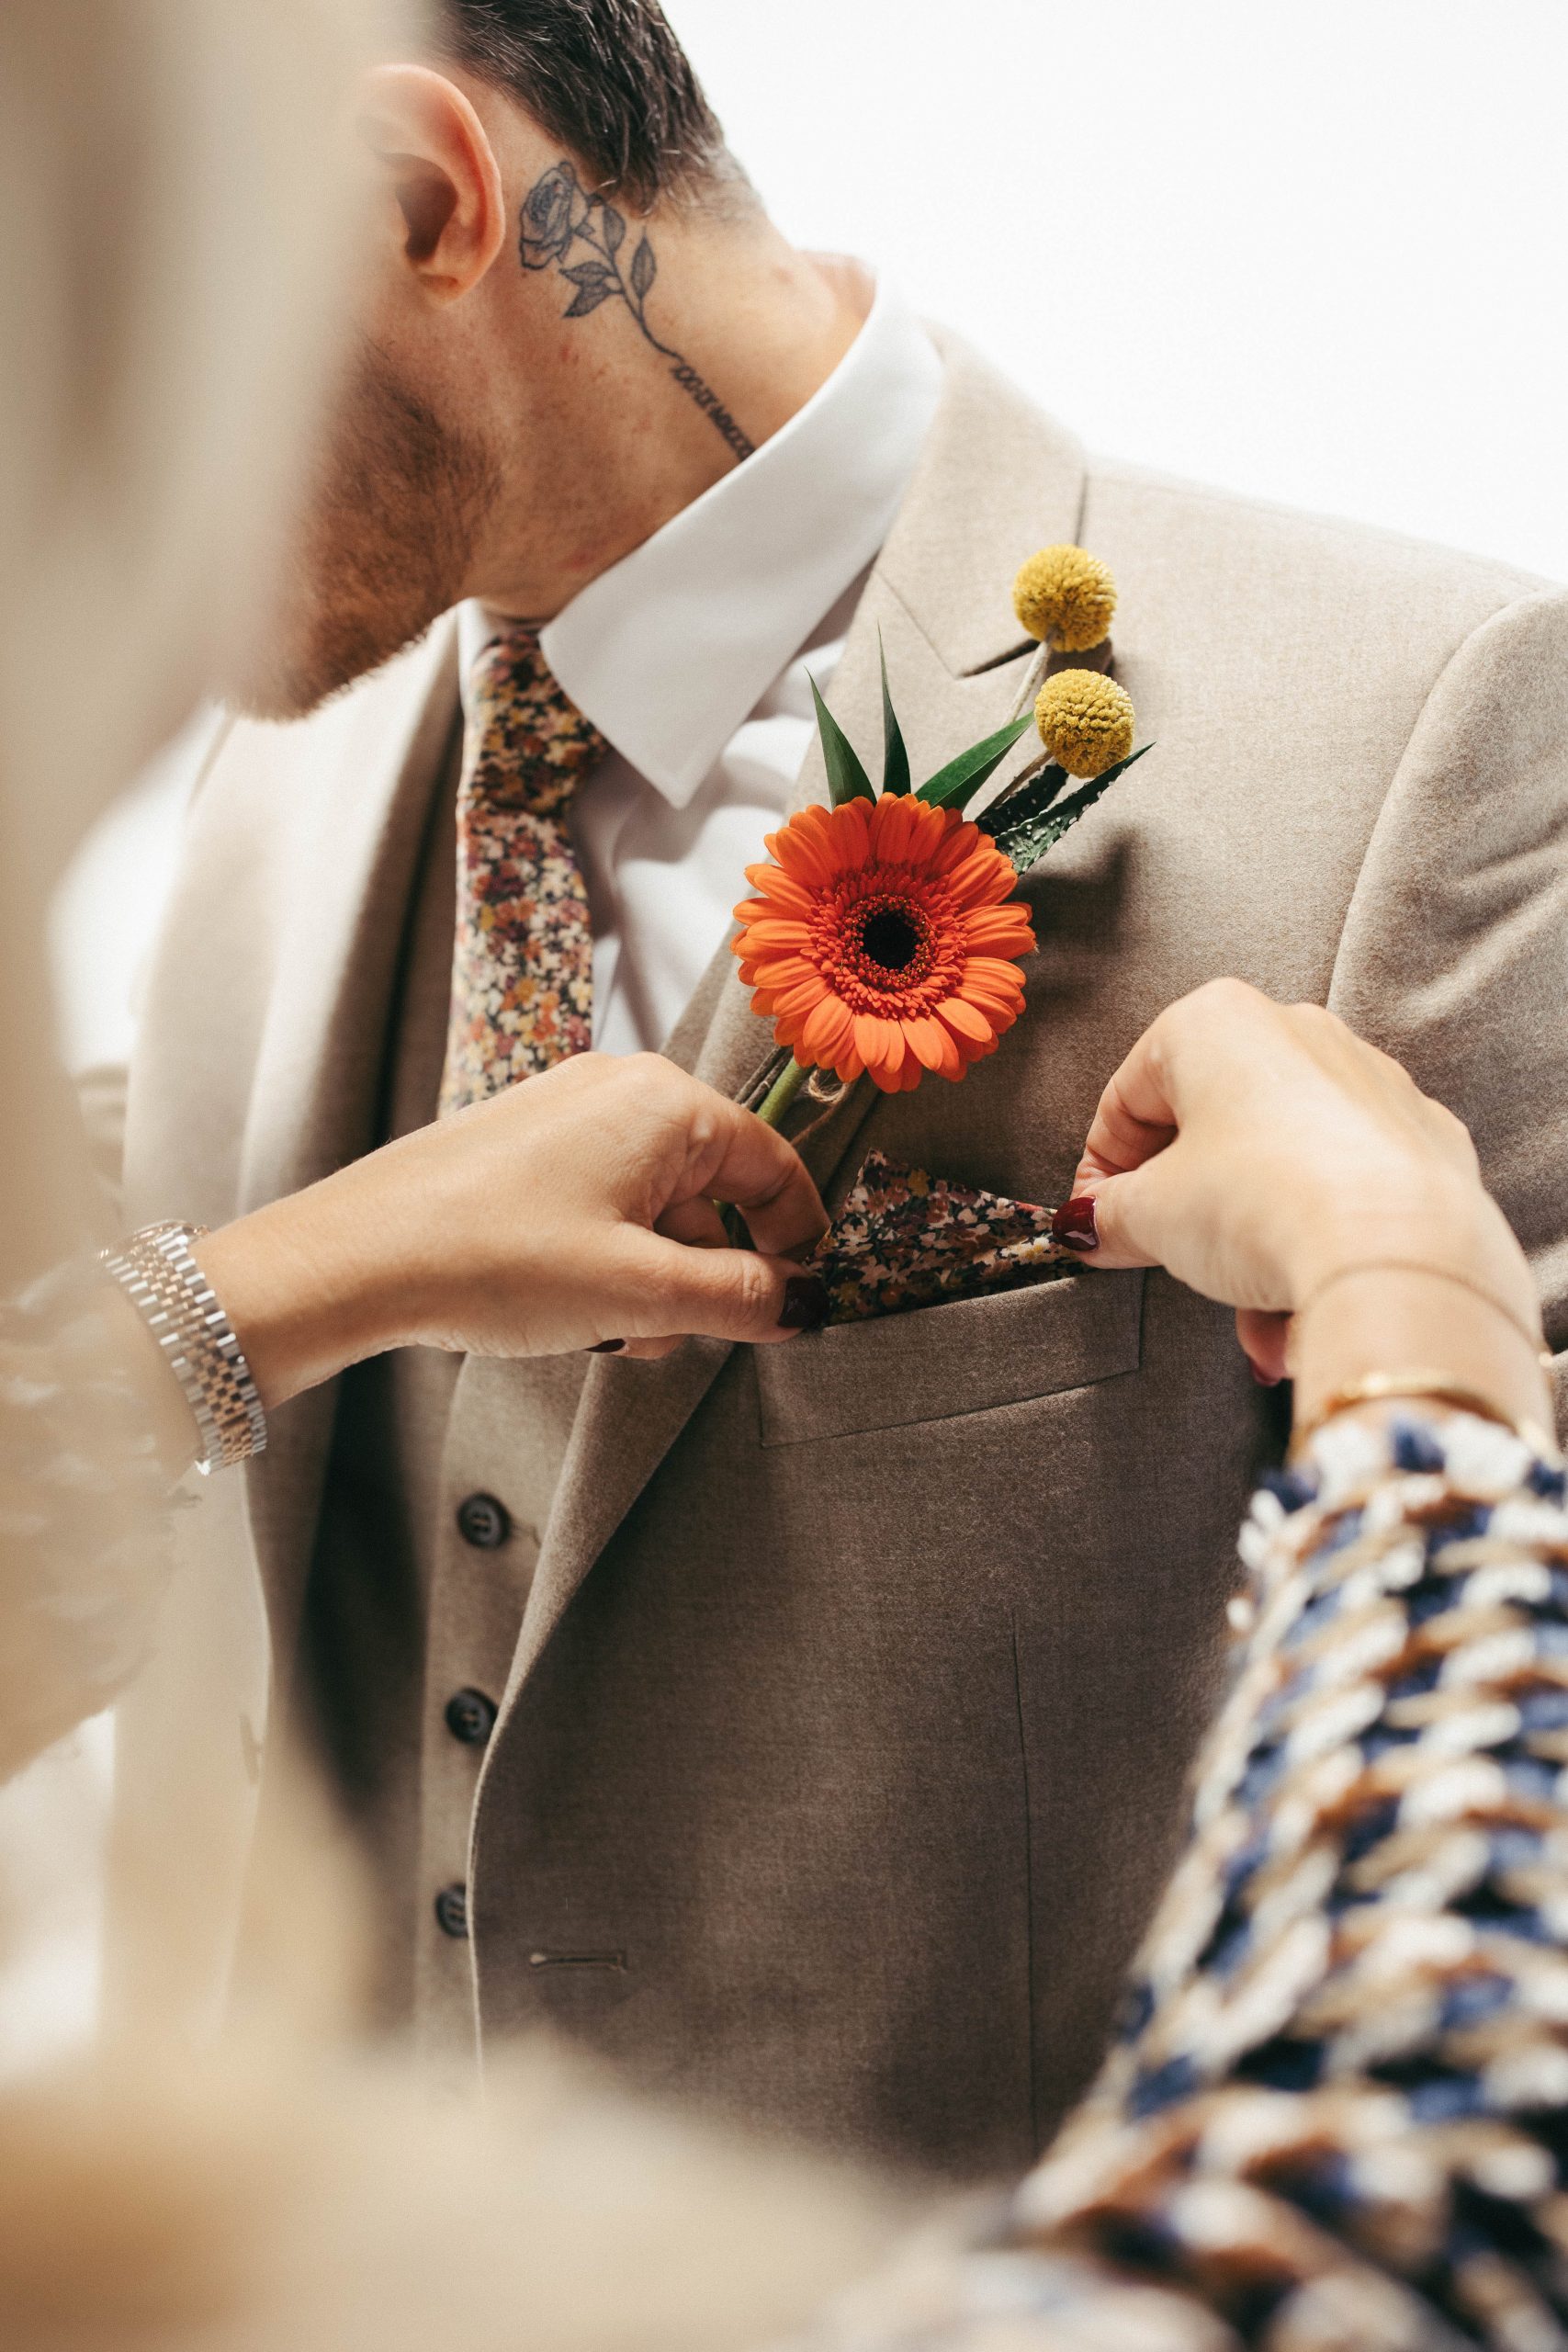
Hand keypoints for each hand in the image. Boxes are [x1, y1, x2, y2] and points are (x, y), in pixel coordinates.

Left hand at [197, 1054, 829, 1410]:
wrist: (355, 1259)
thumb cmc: (491, 1259)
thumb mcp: (639, 1294)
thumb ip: (738, 1298)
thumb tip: (800, 1301)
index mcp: (664, 1103)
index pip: (772, 1166)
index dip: (795, 1242)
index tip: (796, 1304)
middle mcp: (619, 1090)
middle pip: (710, 1193)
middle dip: (699, 1275)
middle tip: (662, 1333)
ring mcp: (566, 1115)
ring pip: (652, 1208)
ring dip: (647, 1281)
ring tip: (598, 1327)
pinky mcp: (523, 1148)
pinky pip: (600, 1205)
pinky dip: (602, 1262)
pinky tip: (564, 1308)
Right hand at [1057, 980, 1549, 1431]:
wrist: (1396, 1254)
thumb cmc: (1265, 1204)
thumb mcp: (1151, 1217)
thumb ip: (1108, 1217)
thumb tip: (1092, 1227)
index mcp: (1215, 1022)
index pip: (1128, 1099)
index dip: (1101, 1170)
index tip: (1097, 1221)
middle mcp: (1298, 1032)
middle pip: (1209, 1123)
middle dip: (1183, 1202)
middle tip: (1160, 1251)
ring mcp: (1369, 1081)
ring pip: (1279, 1160)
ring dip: (1247, 1236)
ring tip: (1235, 1302)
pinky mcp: (1422, 1137)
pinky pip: (1343, 1185)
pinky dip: (1313, 1237)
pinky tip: (1293, 1305)